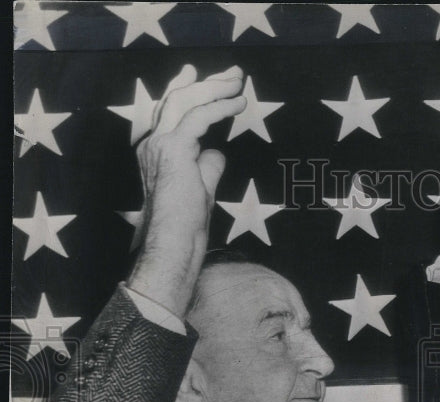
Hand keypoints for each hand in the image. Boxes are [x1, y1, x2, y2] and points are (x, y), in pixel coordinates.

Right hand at [127, 64, 246, 315]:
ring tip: (239, 82)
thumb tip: (218, 153)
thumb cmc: (187, 225)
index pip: (168, 111)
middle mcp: (151, 143)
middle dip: (205, 81)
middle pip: (176, 99)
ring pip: (185, 101)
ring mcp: (159, 144)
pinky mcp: (174, 149)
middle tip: (231, 72)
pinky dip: (220, 106)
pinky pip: (199, 117)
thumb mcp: (201, 188)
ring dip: (215, 87)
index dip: (184, 89)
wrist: (174, 242)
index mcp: (154, 151)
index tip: (198, 73)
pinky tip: (238, 103)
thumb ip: (207, 167)